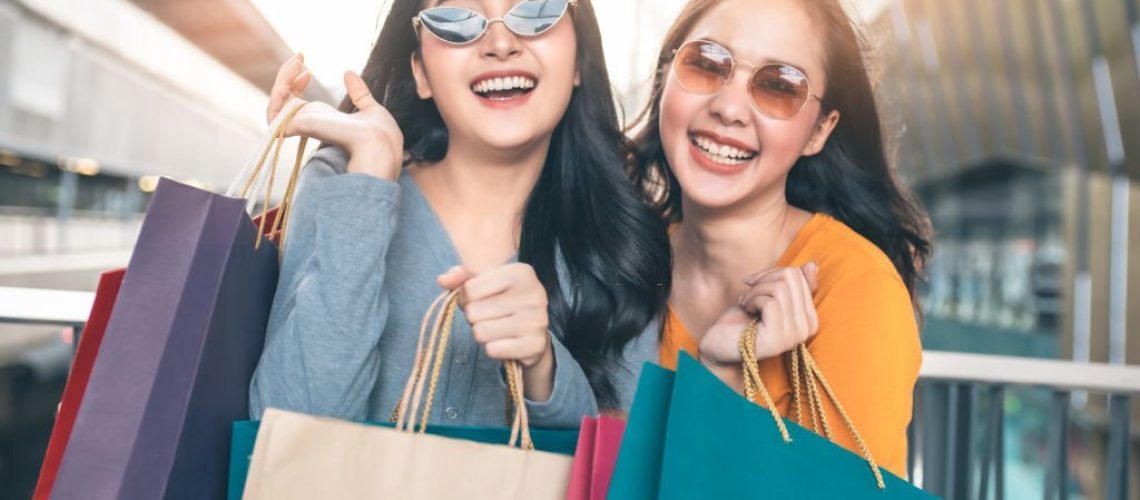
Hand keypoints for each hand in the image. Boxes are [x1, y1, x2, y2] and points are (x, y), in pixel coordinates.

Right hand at [266, 54, 402, 180]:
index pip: (296, 101)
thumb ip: (358, 92)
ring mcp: (301, 126)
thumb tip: (349, 73)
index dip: (295, 83)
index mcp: (322, 119)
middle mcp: (308, 123)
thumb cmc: (380, 134)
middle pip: (282, 100)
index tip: (308, 70)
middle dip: (285, 76)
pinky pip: (275, 111)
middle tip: (299, 57)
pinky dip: (279, 89)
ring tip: (296, 62)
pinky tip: (294, 73)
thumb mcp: (368, 106)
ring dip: (281, 79)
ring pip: (275, 103)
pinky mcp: (297, 128)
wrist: (381, 142)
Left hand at [438, 264, 554, 400]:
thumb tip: (443, 280)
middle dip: (474, 318)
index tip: (478, 301)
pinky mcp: (535, 345)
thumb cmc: (503, 301)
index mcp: (520, 272)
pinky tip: (506, 341)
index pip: (470, 289)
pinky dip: (493, 349)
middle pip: (473, 312)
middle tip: (489, 317)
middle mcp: (533, 293)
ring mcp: (537, 320)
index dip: (465, 299)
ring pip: (480, 332)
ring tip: (497, 329)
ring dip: (482, 334)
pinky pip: (492, 350)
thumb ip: (461, 278)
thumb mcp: (484, 282)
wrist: (534, 332)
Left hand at [699, 263, 819, 366]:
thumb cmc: (743, 320)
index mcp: (809, 317)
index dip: (772, 273)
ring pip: (780, 288)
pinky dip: (751, 300)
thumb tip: (812, 264)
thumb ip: (791, 284)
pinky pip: (769, 302)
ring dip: (755, 291)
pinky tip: (745, 309)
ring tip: (746, 303)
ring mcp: (793, 336)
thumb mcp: (767, 296)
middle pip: (791, 278)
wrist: (720, 345)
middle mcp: (807, 328)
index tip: (755, 283)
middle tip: (749, 292)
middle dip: (764, 279)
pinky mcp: (777, 339)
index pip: (799, 276)